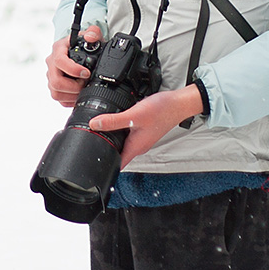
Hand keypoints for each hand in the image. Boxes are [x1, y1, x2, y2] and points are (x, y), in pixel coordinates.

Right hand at [45, 24, 102, 106]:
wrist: (79, 52)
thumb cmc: (83, 44)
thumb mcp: (91, 35)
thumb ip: (93, 32)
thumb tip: (90, 37)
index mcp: (58, 50)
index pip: (59, 61)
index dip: (73, 69)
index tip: (86, 73)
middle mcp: (51, 64)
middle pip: (56, 81)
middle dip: (74, 86)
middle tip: (85, 83)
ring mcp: (51, 77)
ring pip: (56, 93)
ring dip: (72, 94)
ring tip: (83, 88)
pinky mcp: (54, 87)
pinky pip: (59, 99)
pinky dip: (71, 100)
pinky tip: (79, 93)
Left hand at [89, 84, 203, 168]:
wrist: (178, 103)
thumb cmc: (162, 111)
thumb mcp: (134, 115)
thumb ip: (114, 121)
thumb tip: (95, 124)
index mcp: (136, 147)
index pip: (118, 163)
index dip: (105, 165)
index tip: (92, 162)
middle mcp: (139, 145)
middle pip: (118, 153)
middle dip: (105, 149)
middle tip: (91, 141)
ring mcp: (142, 138)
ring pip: (122, 143)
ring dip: (112, 138)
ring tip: (99, 130)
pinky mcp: (143, 130)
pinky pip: (128, 134)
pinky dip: (120, 130)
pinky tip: (115, 120)